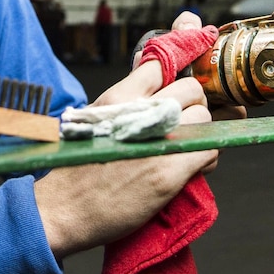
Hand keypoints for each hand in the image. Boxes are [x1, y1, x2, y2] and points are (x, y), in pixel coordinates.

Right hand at [34, 11, 217, 259]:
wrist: (64, 209)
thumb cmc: (78, 164)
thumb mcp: (96, 116)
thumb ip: (127, 93)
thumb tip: (150, 65)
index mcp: (119, 95)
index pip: (162, 64)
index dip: (179, 67)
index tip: (187, 76)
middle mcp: (139, 112)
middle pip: (191, 90)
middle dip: (193, 105)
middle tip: (183, 123)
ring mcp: (157, 141)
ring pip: (204, 119)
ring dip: (201, 133)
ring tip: (184, 148)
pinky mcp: (169, 171)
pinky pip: (209, 151)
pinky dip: (205, 158)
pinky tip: (189, 167)